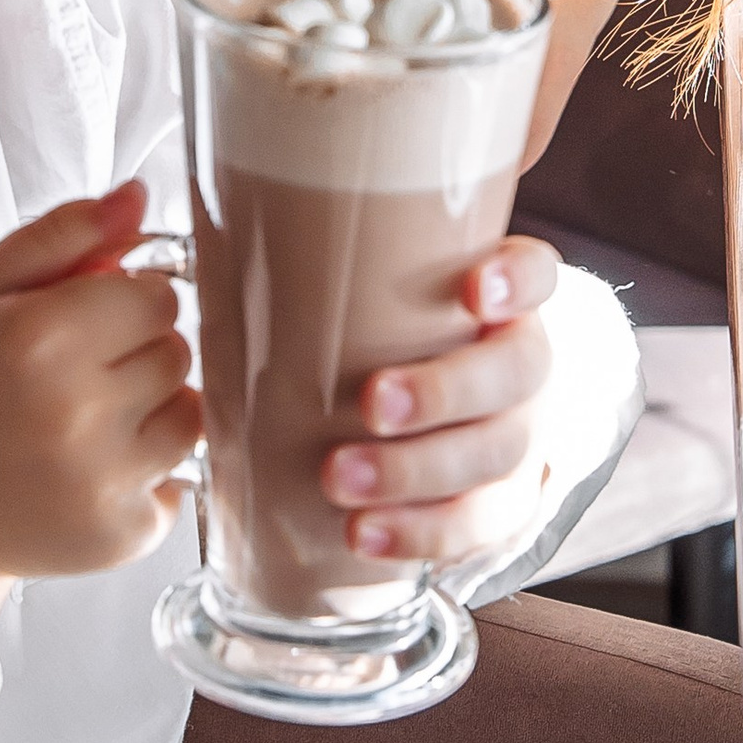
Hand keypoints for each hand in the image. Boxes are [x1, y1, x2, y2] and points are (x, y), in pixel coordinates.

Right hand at [0, 179, 198, 695]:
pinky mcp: (122, 535)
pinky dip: (146, 473)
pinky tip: (86, 471)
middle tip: (73, 376)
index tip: (83, 324)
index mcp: (41, 337)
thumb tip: (136, 196)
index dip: (123, 302)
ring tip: (84, 422)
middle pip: (177, 350)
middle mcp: (79, 411)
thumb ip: (58, 237)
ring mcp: (104, 480)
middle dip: (136, 354)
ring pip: (192, 414)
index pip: (157, 295)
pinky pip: (180, 480)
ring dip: (152, 411)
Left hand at [321, 233, 561, 572]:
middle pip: (514, 374)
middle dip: (443, 392)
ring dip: (417, 473)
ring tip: (340, 479)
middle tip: (371, 403)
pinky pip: (481, 525)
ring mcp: (519, 436)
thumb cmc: (379, 332)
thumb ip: (319, 252)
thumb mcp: (368, 286)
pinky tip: (366, 536)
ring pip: (497, 456)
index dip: (515, 280)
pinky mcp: (502, 501)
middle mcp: (520, 364)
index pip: (536, 273)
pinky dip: (423, 534)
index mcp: (499, 299)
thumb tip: (206, 206)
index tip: (473, 286)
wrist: (431, 419)